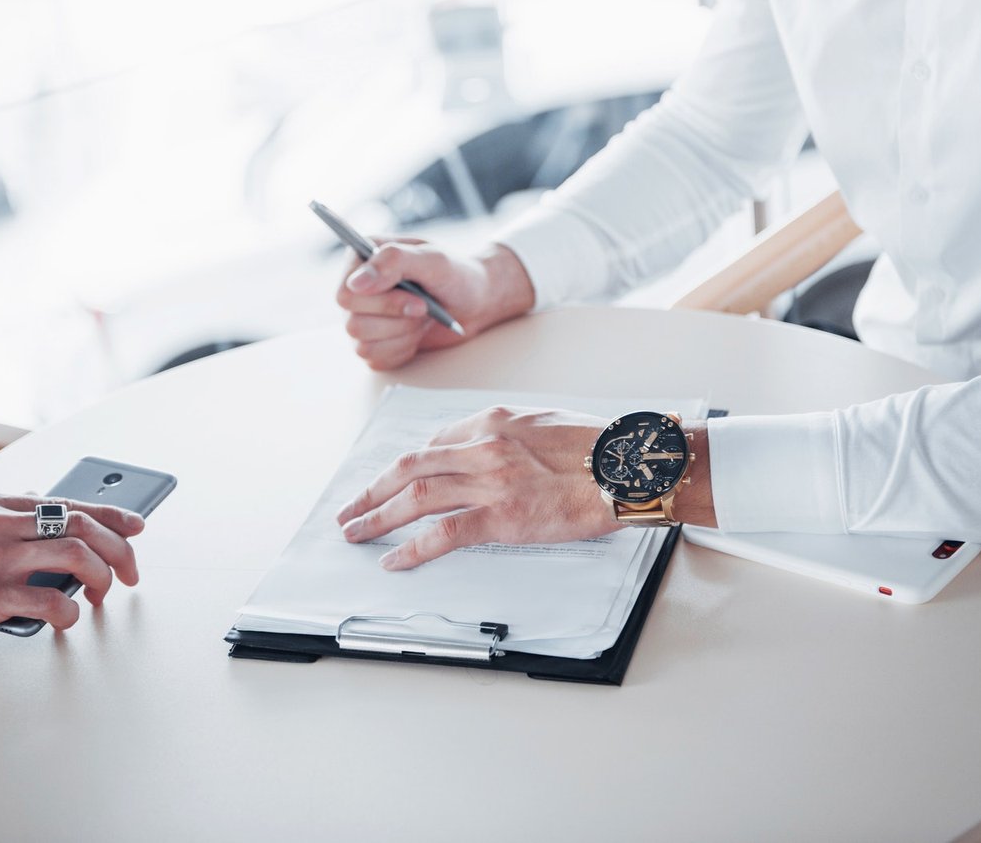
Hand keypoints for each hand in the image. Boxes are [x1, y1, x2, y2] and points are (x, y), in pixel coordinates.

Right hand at [0, 492, 146, 683]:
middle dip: (118, 547)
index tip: (136, 526)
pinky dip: (69, 611)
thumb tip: (42, 503)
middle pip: (79, 523)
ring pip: (73, 554)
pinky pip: (48, 600)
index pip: (64, 501)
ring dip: (101, 577)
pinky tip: (67, 619)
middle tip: (129, 572)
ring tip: (101, 595)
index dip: (110, 514)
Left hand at [335, 406, 619, 568]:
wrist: (629, 466)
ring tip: (356, 532)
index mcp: (495, 421)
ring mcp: (491, 480)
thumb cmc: (600, 449)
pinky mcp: (503, 515)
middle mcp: (484, 445)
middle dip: (373, 488)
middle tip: (351, 508)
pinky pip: (444, 533)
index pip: (435, 442)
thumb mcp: (547, 424)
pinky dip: (412, 547)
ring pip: (416, 496)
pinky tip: (394, 558)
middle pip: (411, 465)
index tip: (392, 481)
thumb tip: (497, 453)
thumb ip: (513, 435)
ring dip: (378, 515)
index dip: (406, 466)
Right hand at [336, 239, 535, 369]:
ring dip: (401, 334)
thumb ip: (394, 261)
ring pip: (362, 343)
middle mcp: (357, 288)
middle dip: (397, 319)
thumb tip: (356, 282)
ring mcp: (362, 317)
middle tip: (424, 307)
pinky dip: (402, 349)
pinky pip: (374, 359)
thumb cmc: (456, 274)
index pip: (345, 292)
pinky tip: (415, 333)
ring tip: (421, 318)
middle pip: (352, 322)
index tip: (416, 299)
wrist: (475, 301)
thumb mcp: (433, 259)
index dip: (379, 302)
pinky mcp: (373, 342)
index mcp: (362, 259)